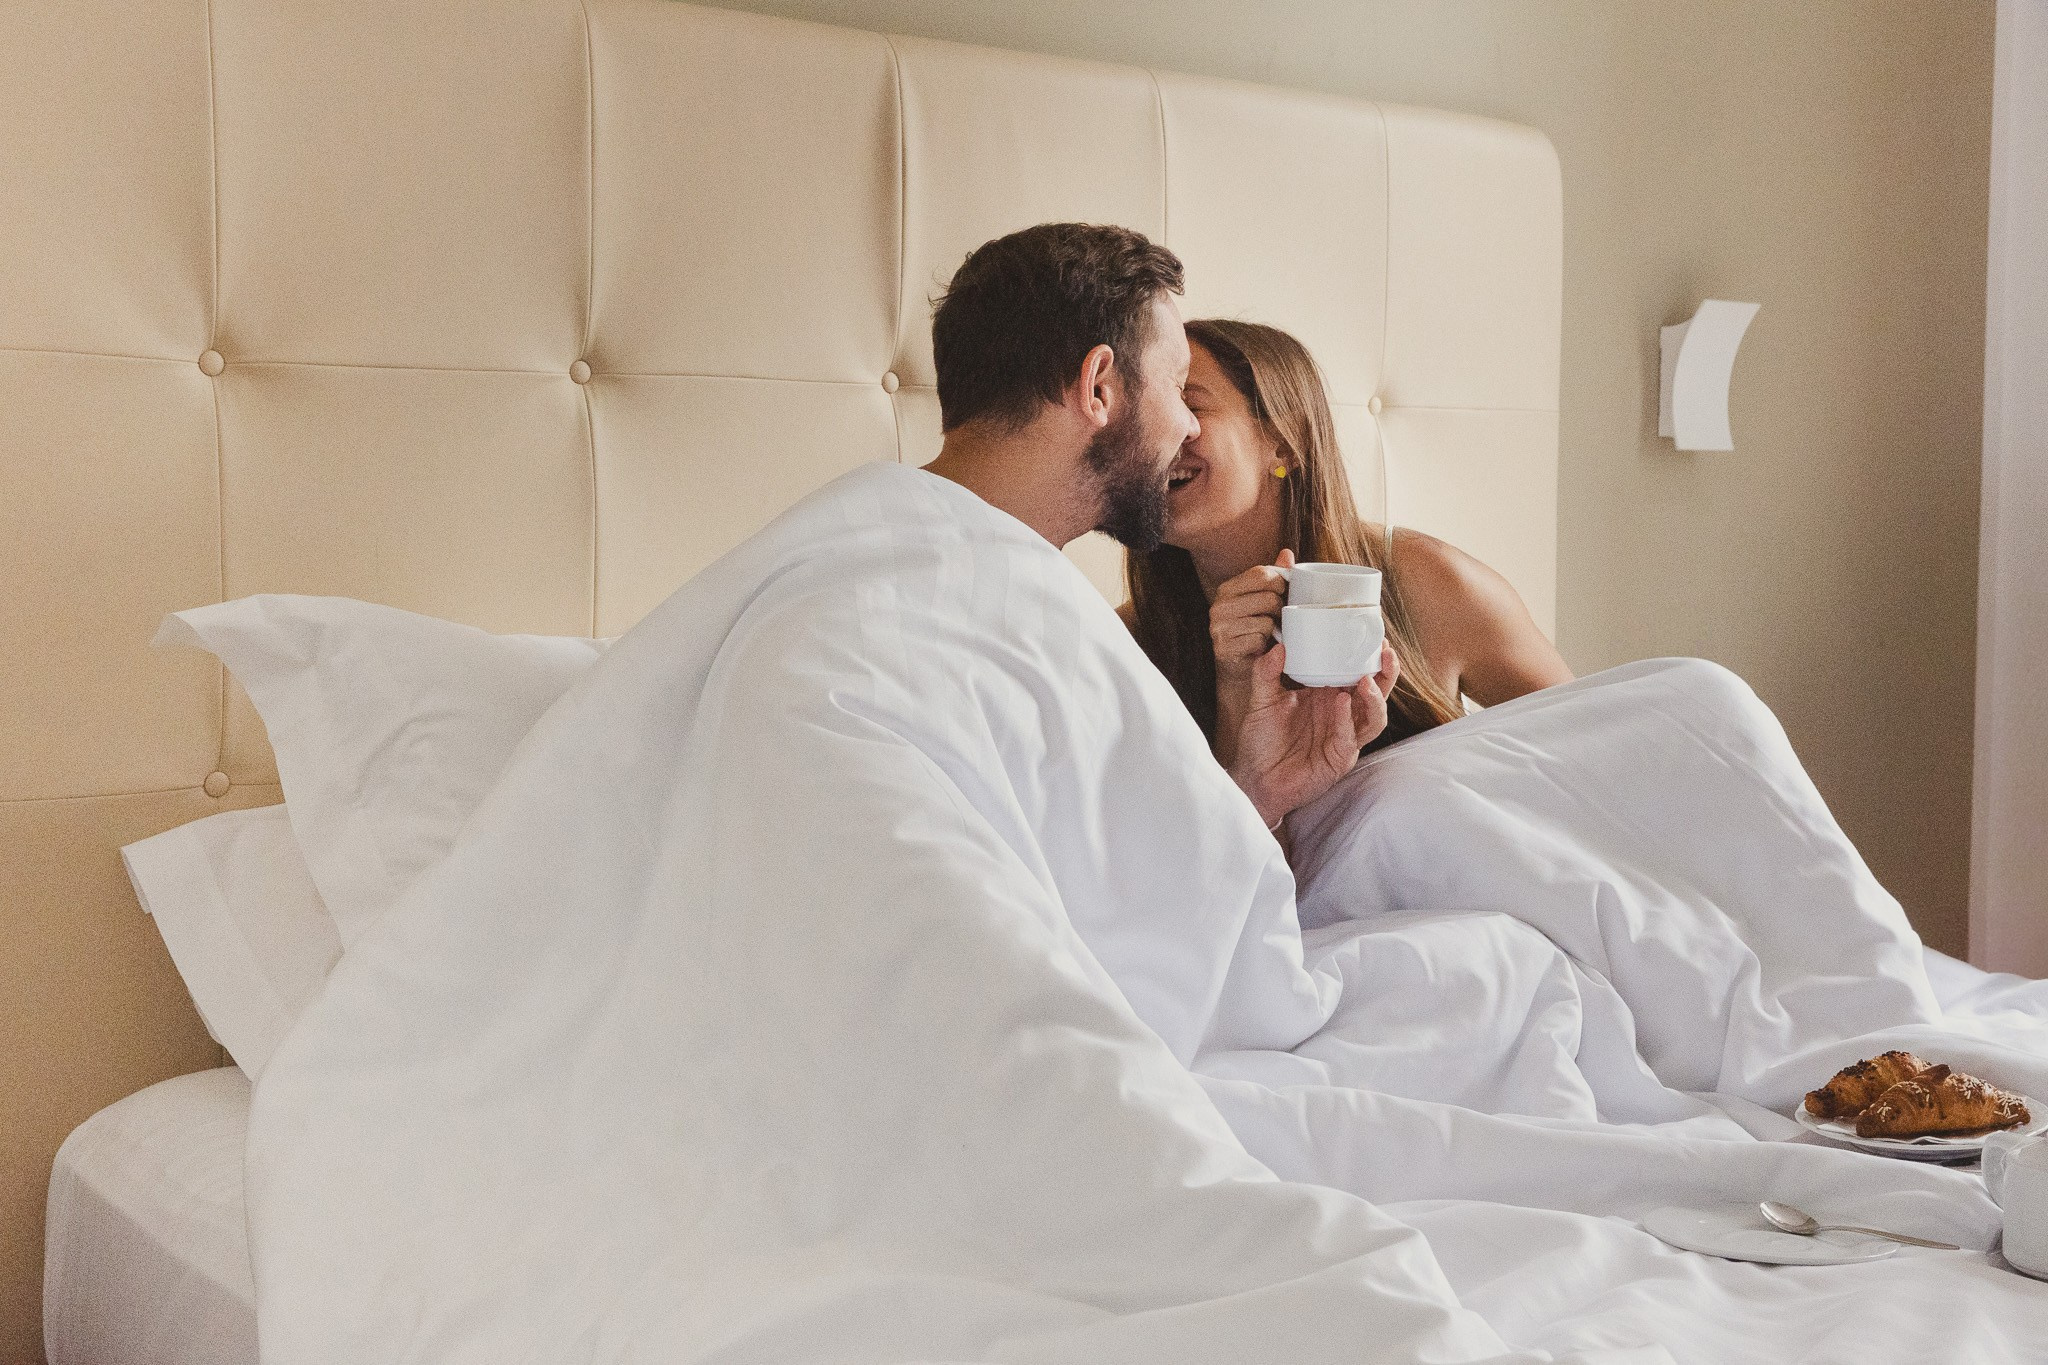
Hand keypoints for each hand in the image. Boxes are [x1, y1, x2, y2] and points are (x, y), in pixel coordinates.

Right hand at [1209, 548, 1292, 685]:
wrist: (1239, 667)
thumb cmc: (1253, 629)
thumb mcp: (1262, 600)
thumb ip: (1274, 576)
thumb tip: (1287, 553)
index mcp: (1227, 589)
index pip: (1261, 574)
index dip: (1280, 583)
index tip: (1282, 594)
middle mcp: (1219, 606)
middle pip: (1269, 598)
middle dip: (1279, 609)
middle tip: (1276, 619)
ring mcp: (1219, 628)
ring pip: (1266, 620)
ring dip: (1272, 629)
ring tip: (1266, 633)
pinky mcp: (1224, 648)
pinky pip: (1259, 640)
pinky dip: (1264, 645)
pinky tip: (1258, 647)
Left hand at [1226, 637, 1400, 827]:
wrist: (1255, 778)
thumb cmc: (1262, 741)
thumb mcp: (1261, 700)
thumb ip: (1266, 672)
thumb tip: (1279, 646)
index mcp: (1329, 695)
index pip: (1358, 672)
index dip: (1370, 655)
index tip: (1373, 635)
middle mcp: (1342, 714)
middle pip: (1377, 692)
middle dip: (1386, 672)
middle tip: (1384, 653)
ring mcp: (1344, 736)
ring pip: (1375, 717)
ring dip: (1375, 698)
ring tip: (1365, 680)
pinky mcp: (1339, 758)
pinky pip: (1350, 738)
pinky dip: (1346, 720)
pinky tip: (1341, 703)